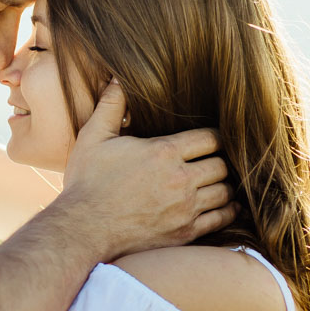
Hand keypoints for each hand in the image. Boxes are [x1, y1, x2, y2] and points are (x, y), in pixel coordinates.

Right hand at [62, 78, 236, 256]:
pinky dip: (228, 211)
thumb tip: (118, 78)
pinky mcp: (184, 232)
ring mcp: (185, 208)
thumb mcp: (93, 137)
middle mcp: (180, 180)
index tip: (210, 140)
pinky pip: (221, 219)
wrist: (82, 228)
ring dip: (224, 185)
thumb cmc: (86, 182)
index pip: (211, 138)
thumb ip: (111, 106)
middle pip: (222, 165)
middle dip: (220, 160)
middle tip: (213, 160)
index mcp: (164, 152)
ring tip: (217, 181)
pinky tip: (224, 205)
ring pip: (225, 191)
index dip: (215, 136)